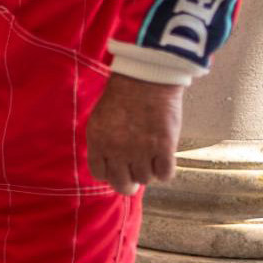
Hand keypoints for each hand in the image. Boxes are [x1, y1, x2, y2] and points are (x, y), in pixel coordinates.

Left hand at [86, 74, 182, 194]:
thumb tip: (110, 164)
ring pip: (145, 179)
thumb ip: (103, 142)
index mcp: (97, 141)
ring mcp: (141, 150)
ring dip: (149, 171)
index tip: (117, 169)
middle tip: (135, 177)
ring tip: (151, 156)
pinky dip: (165, 170)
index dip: (110, 173)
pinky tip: (164, 159)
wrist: (146, 78)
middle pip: (122, 184)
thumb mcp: (101, 119)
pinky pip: (165, 174)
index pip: (99, 174)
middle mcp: (117, 150)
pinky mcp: (164, 147)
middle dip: (128, 183)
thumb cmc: (123, 95)